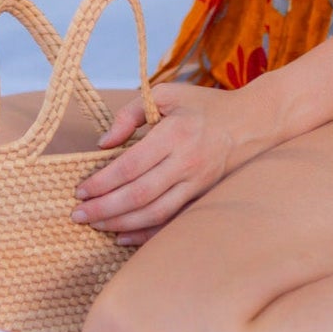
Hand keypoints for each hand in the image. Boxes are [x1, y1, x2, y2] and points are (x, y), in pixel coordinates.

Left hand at [70, 80, 271, 243]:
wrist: (254, 122)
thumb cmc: (205, 107)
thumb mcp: (167, 94)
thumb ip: (131, 113)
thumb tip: (103, 144)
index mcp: (175, 133)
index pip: (130, 165)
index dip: (102, 182)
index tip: (80, 190)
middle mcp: (187, 162)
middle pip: (139, 194)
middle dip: (104, 208)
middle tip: (78, 215)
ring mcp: (198, 184)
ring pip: (154, 213)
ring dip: (121, 223)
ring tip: (95, 225)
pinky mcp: (204, 198)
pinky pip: (172, 222)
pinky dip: (146, 234)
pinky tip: (124, 237)